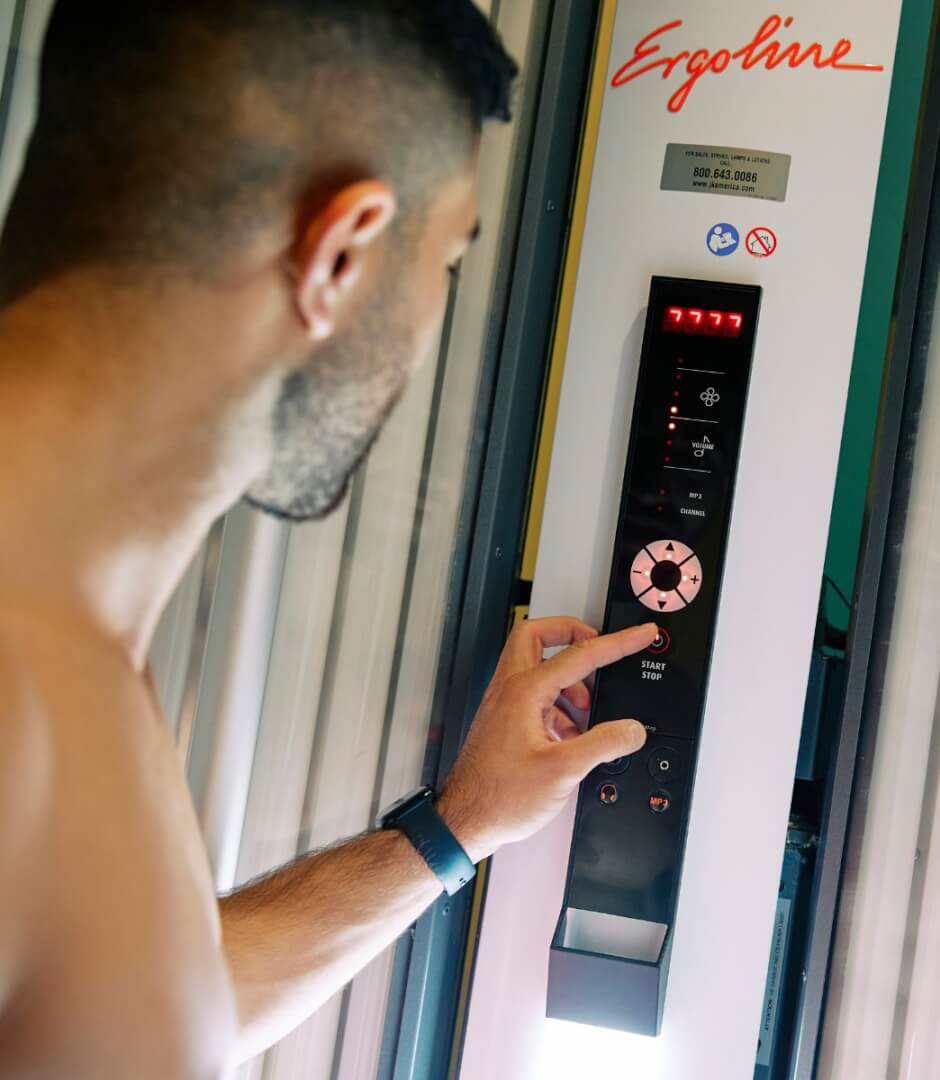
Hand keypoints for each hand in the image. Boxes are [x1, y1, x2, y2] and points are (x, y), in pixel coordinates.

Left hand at [438, 617, 657, 862]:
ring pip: (536, 666)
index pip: (580, 654)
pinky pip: (534, 696)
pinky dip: (557, 703)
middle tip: (598, 643)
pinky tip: (571, 733)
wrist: (466, 820)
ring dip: (567, 677)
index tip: (639, 635)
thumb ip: (603, 744)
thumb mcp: (562, 771)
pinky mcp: (504, 722)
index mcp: (524, 691)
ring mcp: (503, 704)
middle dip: (571, 632)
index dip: (617, 643)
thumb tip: (631, 729)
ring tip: (589, 706)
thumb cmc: (499, 796)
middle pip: (537, 635)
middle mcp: (509, 690)